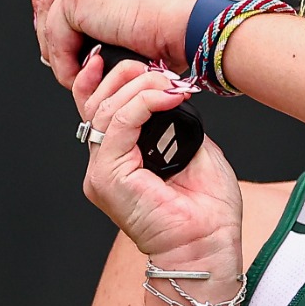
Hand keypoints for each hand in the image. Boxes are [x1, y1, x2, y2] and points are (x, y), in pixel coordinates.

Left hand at [33, 0, 199, 86]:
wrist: (186, 25)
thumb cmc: (177, 22)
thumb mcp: (139, 4)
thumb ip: (109, 4)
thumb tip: (88, 27)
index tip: (51, 15)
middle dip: (46, 20)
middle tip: (54, 47)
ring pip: (48, 12)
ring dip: (55, 46)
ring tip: (70, 68)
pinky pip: (55, 34)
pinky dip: (63, 59)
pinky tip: (76, 72)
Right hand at [76, 51, 242, 281]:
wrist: (209, 247)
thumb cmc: (206, 213)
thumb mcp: (195, 151)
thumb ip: (175, 123)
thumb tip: (172, 93)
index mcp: (120, 159)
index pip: (98, 108)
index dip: (104, 79)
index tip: (126, 58)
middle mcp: (104, 165)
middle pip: (96, 103)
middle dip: (127, 76)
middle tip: (161, 72)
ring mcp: (102, 172)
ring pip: (104, 109)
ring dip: (138, 86)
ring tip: (168, 83)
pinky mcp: (107, 178)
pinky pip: (117, 124)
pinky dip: (142, 102)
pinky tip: (166, 96)